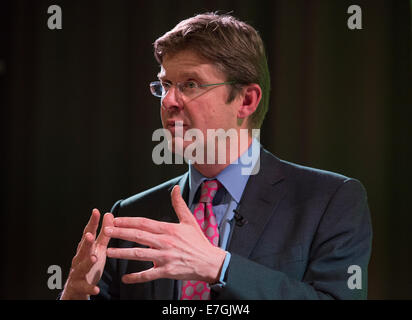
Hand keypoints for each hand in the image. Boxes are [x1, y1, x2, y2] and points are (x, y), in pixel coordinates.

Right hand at [61, 209, 113, 299]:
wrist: (77, 289)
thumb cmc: (89, 265)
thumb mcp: (98, 248)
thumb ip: (104, 233)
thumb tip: (108, 214)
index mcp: (86, 248)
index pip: (88, 233)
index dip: (92, 223)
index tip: (96, 212)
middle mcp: (79, 258)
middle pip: (82, 249)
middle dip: (86, 242)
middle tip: (90, 235)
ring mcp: (77, 272)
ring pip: (81, 266)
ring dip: (87, 262)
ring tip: (93, 258)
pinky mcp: (79, 286)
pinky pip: (84, 287)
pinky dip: (89, 288)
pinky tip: (95, 289)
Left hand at [105, 185, 226, 283]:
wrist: (210, 262)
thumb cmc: (199, 242)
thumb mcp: (189, 221)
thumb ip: (179, 205)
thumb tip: (175, 189)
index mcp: (168, 229)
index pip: (144, 223)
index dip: (128, 220)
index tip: (115, 219)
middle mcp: (164, 242)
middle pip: (138, 236)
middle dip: (121, 233)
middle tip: (107, 230)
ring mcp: (165, 257)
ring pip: (139, 255)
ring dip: (122, 253)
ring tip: (108, 251)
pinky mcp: (167, 272)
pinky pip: (148, 275)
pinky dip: (136, 277)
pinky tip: (125, 278)